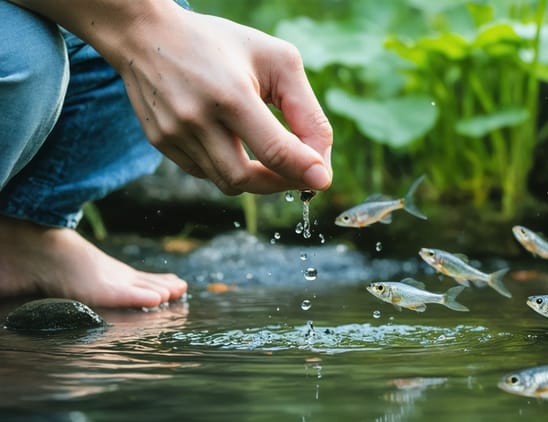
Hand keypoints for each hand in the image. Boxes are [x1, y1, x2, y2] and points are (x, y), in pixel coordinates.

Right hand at [118, 8, 332, 193]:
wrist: (146, 34)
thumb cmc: (221, 44)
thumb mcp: (276, 60)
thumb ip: (305, 110)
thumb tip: (319, 162)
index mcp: (231, 94)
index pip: (275, 150)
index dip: (305, 171)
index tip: (322, 180)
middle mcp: (196, 118)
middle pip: (248, 179)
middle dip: (281, 183)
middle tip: (300, 174)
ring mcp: (173, 134)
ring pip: (227, 183)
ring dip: (258, 180)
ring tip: (273, 160)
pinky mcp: (161, 143)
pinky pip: (205, 173)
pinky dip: (228, 169)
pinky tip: (234, 145)